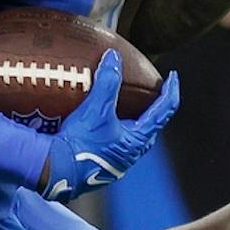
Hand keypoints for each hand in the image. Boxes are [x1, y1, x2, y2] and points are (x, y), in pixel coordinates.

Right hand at [40, 50, 179, 201]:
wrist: (56, 172)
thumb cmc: (80, 144)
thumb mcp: (96, 109)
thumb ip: (107, 82)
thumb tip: (114, 57)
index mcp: (137, 140)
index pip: (164, 111)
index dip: (171, 91)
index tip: (173, 76)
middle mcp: (131, 154)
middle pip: (150, 127)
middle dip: (153, 109)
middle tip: (151, 94)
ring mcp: (116, 162)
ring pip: (131, 138)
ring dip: (131, 121)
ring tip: (124, 107)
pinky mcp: (99, 166)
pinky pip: (112, 144)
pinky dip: (111, 130)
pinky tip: (97, 124)